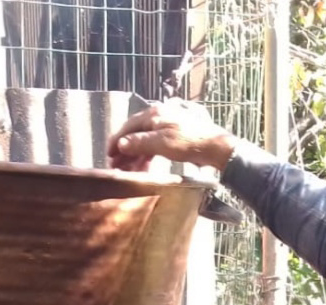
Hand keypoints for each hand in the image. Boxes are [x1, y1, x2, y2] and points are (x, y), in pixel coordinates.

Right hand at [106, 100, 238, 171]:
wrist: (217, 147)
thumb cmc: (190, 143)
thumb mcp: (162, 144)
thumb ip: (140, 142)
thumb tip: (121, 144)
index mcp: (155, 114)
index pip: (128, 126)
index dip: (116, 141)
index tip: (108, 154)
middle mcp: (160, 116)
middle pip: (136, 133)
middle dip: (125, 151)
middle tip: (116, 166)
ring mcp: (168, 125)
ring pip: (145, 140)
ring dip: (136, 156)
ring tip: (128, 170)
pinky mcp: (175, 135)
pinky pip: (155, 145)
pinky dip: (148, 156)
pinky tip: (144, 167)